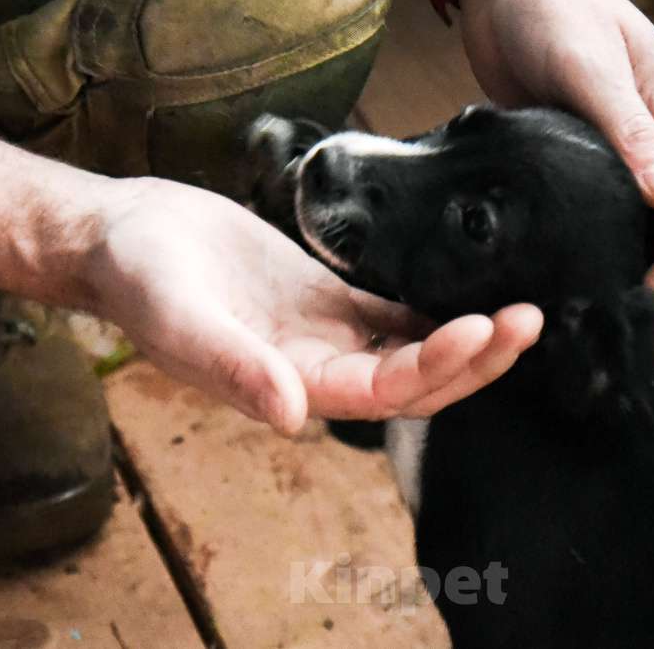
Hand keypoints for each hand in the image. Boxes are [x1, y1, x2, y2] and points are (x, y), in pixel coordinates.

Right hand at [0, 137, 541, 433]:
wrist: (127, 239)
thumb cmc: (140, 280)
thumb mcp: (180, 319)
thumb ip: (233, 366)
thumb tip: (289, 414)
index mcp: (287, 384)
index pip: (380, 391)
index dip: (434, 367)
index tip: (480, 329)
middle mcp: (317, 369)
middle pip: (415, 381)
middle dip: (473, 359)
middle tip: (526, 321)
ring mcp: (327, 335)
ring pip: (413, 349)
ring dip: (467, 338)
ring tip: (522, 312)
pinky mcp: (328, 299)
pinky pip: (393, 313)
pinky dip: (434, 309)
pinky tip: (474, 292)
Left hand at [459, 0, 653, 325]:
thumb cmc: (555, 12)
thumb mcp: (592, 70)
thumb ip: (632, 132)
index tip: (649, 304)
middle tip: (626, 326)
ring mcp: (625, 160)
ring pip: (652, 235)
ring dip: (641, 277)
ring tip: (605, 316)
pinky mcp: (586, 168)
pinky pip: (610, 224)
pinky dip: (604, 256)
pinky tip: (576, 280)